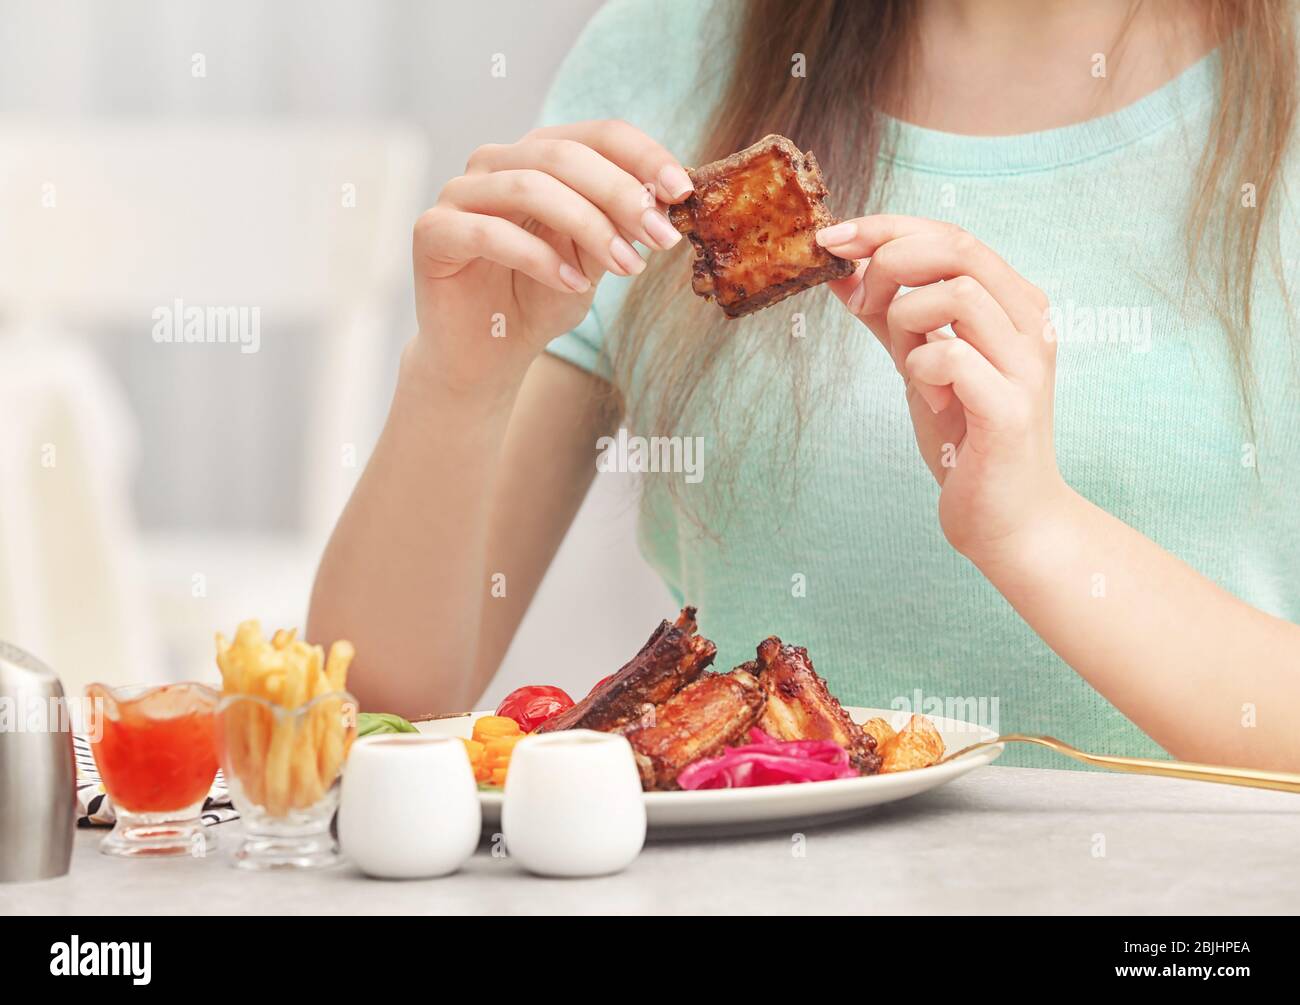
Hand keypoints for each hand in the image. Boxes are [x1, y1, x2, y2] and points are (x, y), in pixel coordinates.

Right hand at [410, 120, 692, 394]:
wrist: (486, 355)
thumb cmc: (540, 300)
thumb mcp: (594, 260)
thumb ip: (618, 226)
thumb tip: (664, 200)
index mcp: (538, 155)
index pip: (597, 134)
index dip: (644, 156)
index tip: (682, 192)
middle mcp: (495, 162)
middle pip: (564, 156)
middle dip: (621, 196)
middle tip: (660, 238)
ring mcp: (459, 193)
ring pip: (530, 188)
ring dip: (589, 227)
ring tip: (625, 268)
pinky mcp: (432, 232)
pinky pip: (490, 232)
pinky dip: (540, 258)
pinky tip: (573, 285)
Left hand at [817, 215, 1071, 563]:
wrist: (1008, 521)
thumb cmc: (967, 441)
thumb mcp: (919, 364)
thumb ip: (887, 317)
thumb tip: (842, 269)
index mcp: (1013, 304)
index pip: (951, 234)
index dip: (886, 227)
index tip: (832, 236)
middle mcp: (1030, 324)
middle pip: (957, 247)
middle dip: (889, 261)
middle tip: (860, 303)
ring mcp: (1026, 364)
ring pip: (955, 293)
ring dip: (907, 321)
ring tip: (908, 364)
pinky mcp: (1010, 409)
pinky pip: (950, 356)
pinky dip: (920, 369)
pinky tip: (931, 401)